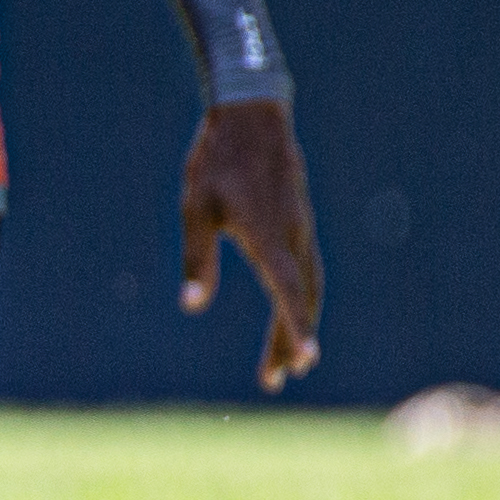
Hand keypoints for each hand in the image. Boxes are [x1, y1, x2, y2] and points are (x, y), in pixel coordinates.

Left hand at [180, 98, 322, 390]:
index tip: (304, 361)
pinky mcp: (298, 225)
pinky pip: (306, 271)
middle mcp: (292, 237)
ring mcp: (300, 231)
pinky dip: (301, 299)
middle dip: (290, 341)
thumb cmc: (215, 163)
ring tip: (283, 363)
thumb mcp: (194, 209)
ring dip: (297, 324)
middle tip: (274, 380)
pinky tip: (291, 315)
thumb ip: (196, 259)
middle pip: (300, 299)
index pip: (286, 291)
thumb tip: (191, 305)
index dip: (294, 327)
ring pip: (307, 287)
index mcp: (267, 236)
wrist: (251, 119)